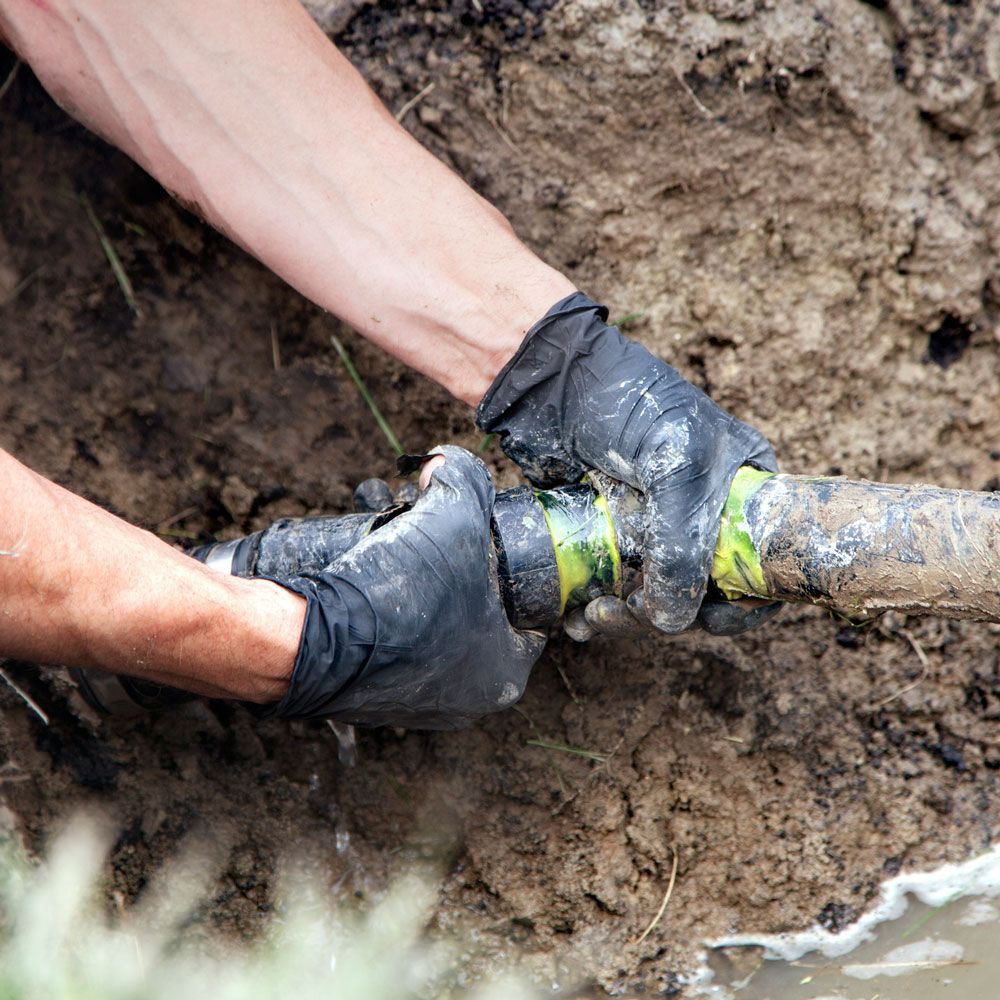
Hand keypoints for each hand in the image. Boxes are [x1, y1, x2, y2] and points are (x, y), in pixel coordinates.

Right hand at [262, 446, 544, 728]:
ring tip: (401, 558)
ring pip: (433, 633)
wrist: (312, 640)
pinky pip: (392, 649)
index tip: (488, 545)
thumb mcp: (453, 516)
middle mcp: (467, 700)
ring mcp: (417, 706)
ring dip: (421, 597)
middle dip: (459, 577)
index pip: (527, 616)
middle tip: (438, 545)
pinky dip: (386, 620)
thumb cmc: (400, 593)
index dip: (511, 571)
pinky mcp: (372, 700)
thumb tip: (447, 463)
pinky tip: (374, 589)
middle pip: (477, 619)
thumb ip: (465, 479)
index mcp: (505, 672)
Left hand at [477, 293, 780, 635]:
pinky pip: (614, 587)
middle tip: (625, 613)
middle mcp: (703, 514)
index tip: (711, 622)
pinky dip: (598, 608)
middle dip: (667, 613)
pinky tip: (575, 616)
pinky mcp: (609, 535)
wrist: (553, 380)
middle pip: (703, 591)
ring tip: (591, 617)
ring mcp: (654, 527)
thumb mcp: (675, 466)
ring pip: (654, 596)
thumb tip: (673, 621)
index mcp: (742, 490)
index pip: (763, 564)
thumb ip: (683, 544)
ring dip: (626, 618)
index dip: (744, 603)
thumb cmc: (630, 403)